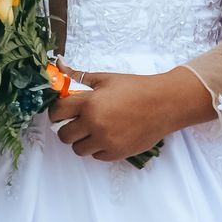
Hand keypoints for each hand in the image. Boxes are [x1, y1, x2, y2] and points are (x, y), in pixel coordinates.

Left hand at [48, 66, 207, 162]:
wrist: (164, 104)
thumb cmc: (135, 88)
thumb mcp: (105, 79)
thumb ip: (79, 76)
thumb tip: (60, 65)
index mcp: (89, 103)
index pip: (57, 112)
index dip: (57, 111)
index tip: (62, 111)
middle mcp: (94, 124)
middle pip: (64, 135)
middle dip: (67, 127)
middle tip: (77, 122)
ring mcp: (106, 141)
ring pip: (78, 149)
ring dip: (81, 140)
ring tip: (92, 130)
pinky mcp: (117, 153)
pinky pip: (96, 156)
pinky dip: (98, 148)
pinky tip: (107, 136)